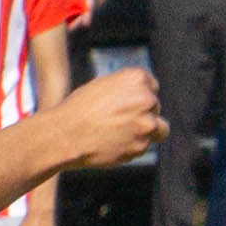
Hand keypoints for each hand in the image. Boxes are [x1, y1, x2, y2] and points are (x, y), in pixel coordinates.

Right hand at [47, 73, 167, 168]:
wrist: (65, 135)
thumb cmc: (79, 108)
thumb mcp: (104, 86)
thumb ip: (127, 89)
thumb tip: (145, 99)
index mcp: (136, 78)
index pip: (151, 86)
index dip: (138, 94)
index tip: (125, 102)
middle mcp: (146, 99)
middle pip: (155, 106)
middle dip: (142, 113)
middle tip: (119, 120)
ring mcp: (146, 124)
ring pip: (160, 128)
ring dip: (148, 131)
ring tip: (126, 133)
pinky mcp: (141, 146)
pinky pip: (144, 146)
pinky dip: (133, 146)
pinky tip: (113, 144)